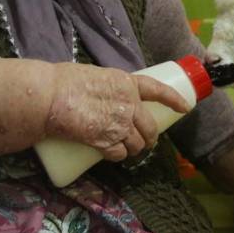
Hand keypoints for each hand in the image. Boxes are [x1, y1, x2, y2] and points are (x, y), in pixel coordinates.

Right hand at [0, 59, 188, 160]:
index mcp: (127, 83)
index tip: (185, 108)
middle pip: (149, 127)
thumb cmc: (63, 81)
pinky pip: (120, 155)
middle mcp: (129, 104)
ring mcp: (119, 125)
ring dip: (134, 150)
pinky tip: (112, 155)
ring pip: (137, 144)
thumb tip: (106, 98)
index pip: (158, 91)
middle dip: (150, 138)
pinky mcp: (106, 142)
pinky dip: (118, 157)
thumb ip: (107, 88)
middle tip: (145, 143)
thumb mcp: (94, 76)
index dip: (174, 100)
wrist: (49, 97)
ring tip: (127, 150)